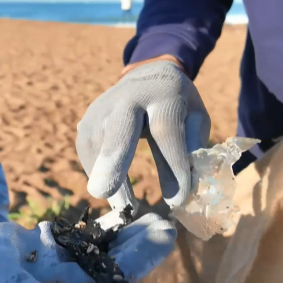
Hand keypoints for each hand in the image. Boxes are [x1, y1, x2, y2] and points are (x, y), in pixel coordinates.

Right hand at [0, 213, 176, 282]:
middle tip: (168, 223)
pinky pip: (82, 236)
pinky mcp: (51, 248)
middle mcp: (68, 282)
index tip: (164, 236)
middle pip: (113, 262)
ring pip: (101, 248)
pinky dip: (100, 225)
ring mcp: (60, 264)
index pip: (111, 277)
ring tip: (151, 216)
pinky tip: (118, 214)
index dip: (140, 258)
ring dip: (126, 234)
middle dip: (141, 245)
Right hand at [76, 59, 209, 208]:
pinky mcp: (87, 119)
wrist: (148, 76)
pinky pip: (86, 149)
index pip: (166, 131)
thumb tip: (183, 192)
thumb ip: (192, 148)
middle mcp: (129, 97)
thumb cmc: (177, 105)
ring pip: (96, 143)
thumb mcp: (196, 119)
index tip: (177, 201)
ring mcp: (102, 107)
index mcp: (164, 96)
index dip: (171, 166)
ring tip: (121, 207)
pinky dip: (95, 171)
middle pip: (119, 128)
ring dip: (104, 178)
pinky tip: (110, 189)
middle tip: (102, 192)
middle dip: (111, 160)